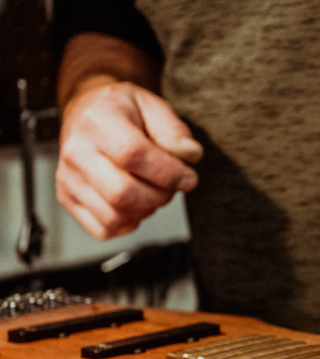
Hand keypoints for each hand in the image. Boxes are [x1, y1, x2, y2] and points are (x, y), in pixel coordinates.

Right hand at [56, 79, 202, 238]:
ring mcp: (68, 177)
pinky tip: (135, 204)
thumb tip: (188, 155)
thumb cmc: (120, 110)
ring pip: (115, 216)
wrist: (88, 110)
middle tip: (171, 185)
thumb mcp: (152, 105)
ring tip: (152, 191)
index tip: (188, 176)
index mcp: (97, 121)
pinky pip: (103, 228)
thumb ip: (174, 131)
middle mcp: (76, 151)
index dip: (169, 173)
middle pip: (123, 193)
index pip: (134, 155)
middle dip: (160, 196)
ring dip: (146, 210)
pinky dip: (128, 224)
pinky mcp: (68, 198)